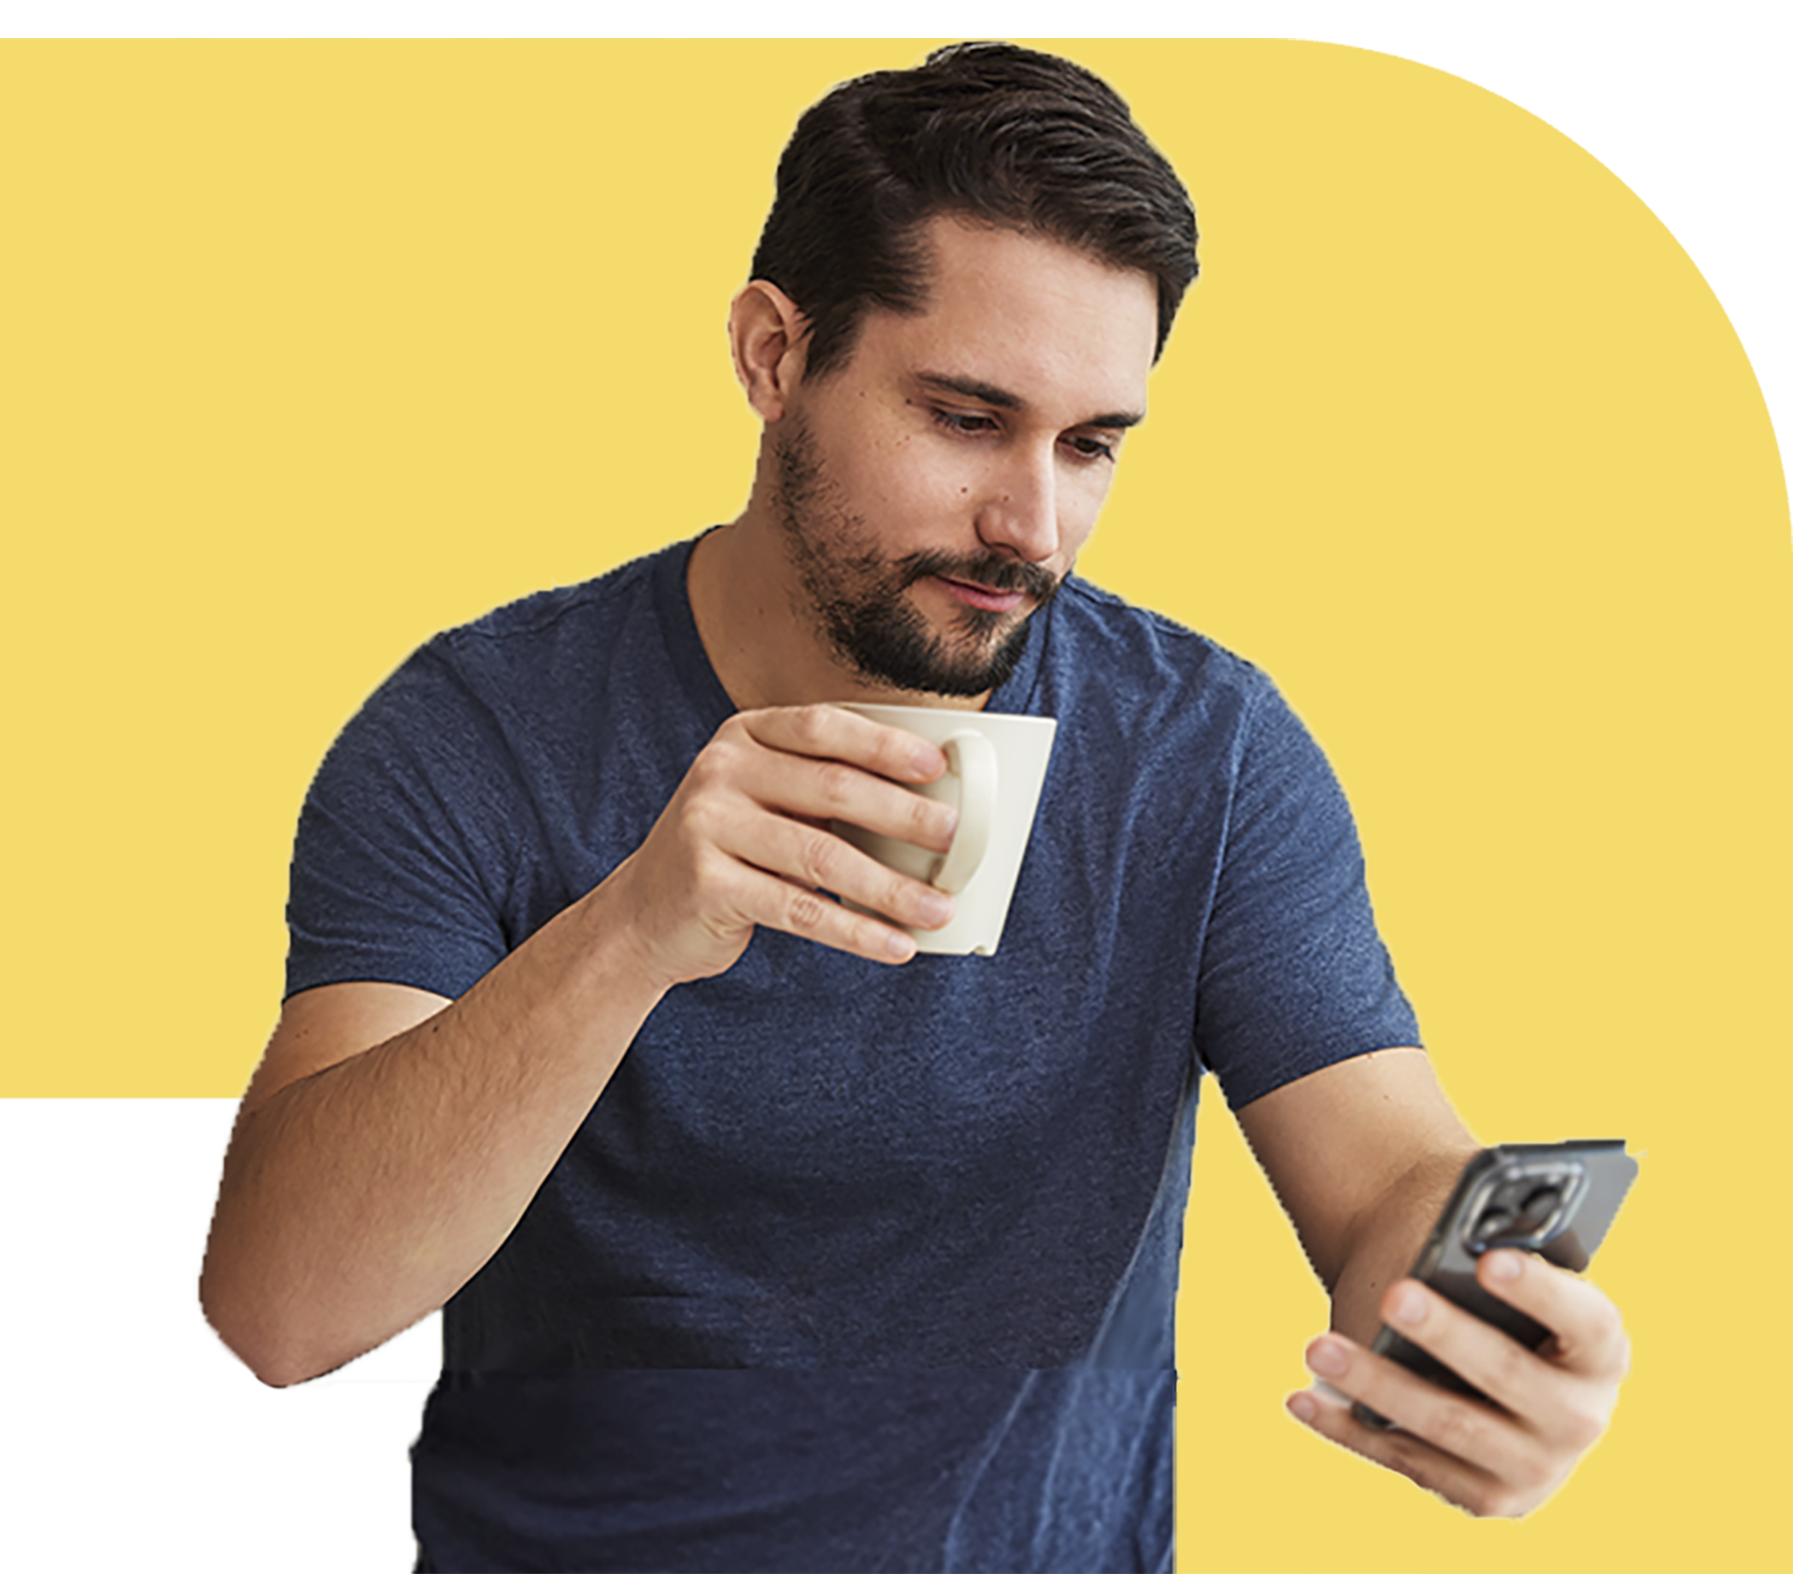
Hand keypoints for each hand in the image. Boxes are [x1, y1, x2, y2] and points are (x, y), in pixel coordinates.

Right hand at [603, 703, 961, 986]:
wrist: (643, 914)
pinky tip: (894, 944)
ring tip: (938, 907)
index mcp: (743, 736)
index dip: (884, 745)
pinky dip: (855, 930)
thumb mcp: (765, 801)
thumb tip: (927, 808)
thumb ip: (822, 790)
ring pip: (821, 856)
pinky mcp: (707, 884)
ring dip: (890, 887)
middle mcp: (721, 771)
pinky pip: (799, 909)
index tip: (937, 767)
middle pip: (832, 789)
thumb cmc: (730, 852)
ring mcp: (708, 825)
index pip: (823, 727)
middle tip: (954, 839)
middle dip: (903, 816)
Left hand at [1285, 1250, 1629, 1516]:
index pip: (1586, 1320)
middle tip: (1392, 1295)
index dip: (1541, 1290)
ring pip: (1450, 1425)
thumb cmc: (1485, 1289)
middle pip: (1510, 1376)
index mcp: (1602, 1350)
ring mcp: (1536, 1468)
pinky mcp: (1486, 1497)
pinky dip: (1350, 1428)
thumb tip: (1434, 1246)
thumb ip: (1481, 1253)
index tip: (1488, 1259)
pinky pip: (1408, 1461)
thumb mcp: (1498, 1265)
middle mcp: (1582, 1418)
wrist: (1485, 1354)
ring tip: (1319, 1347)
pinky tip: (1304, 1398)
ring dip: (1379, 1385)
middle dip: (1446, 1334)